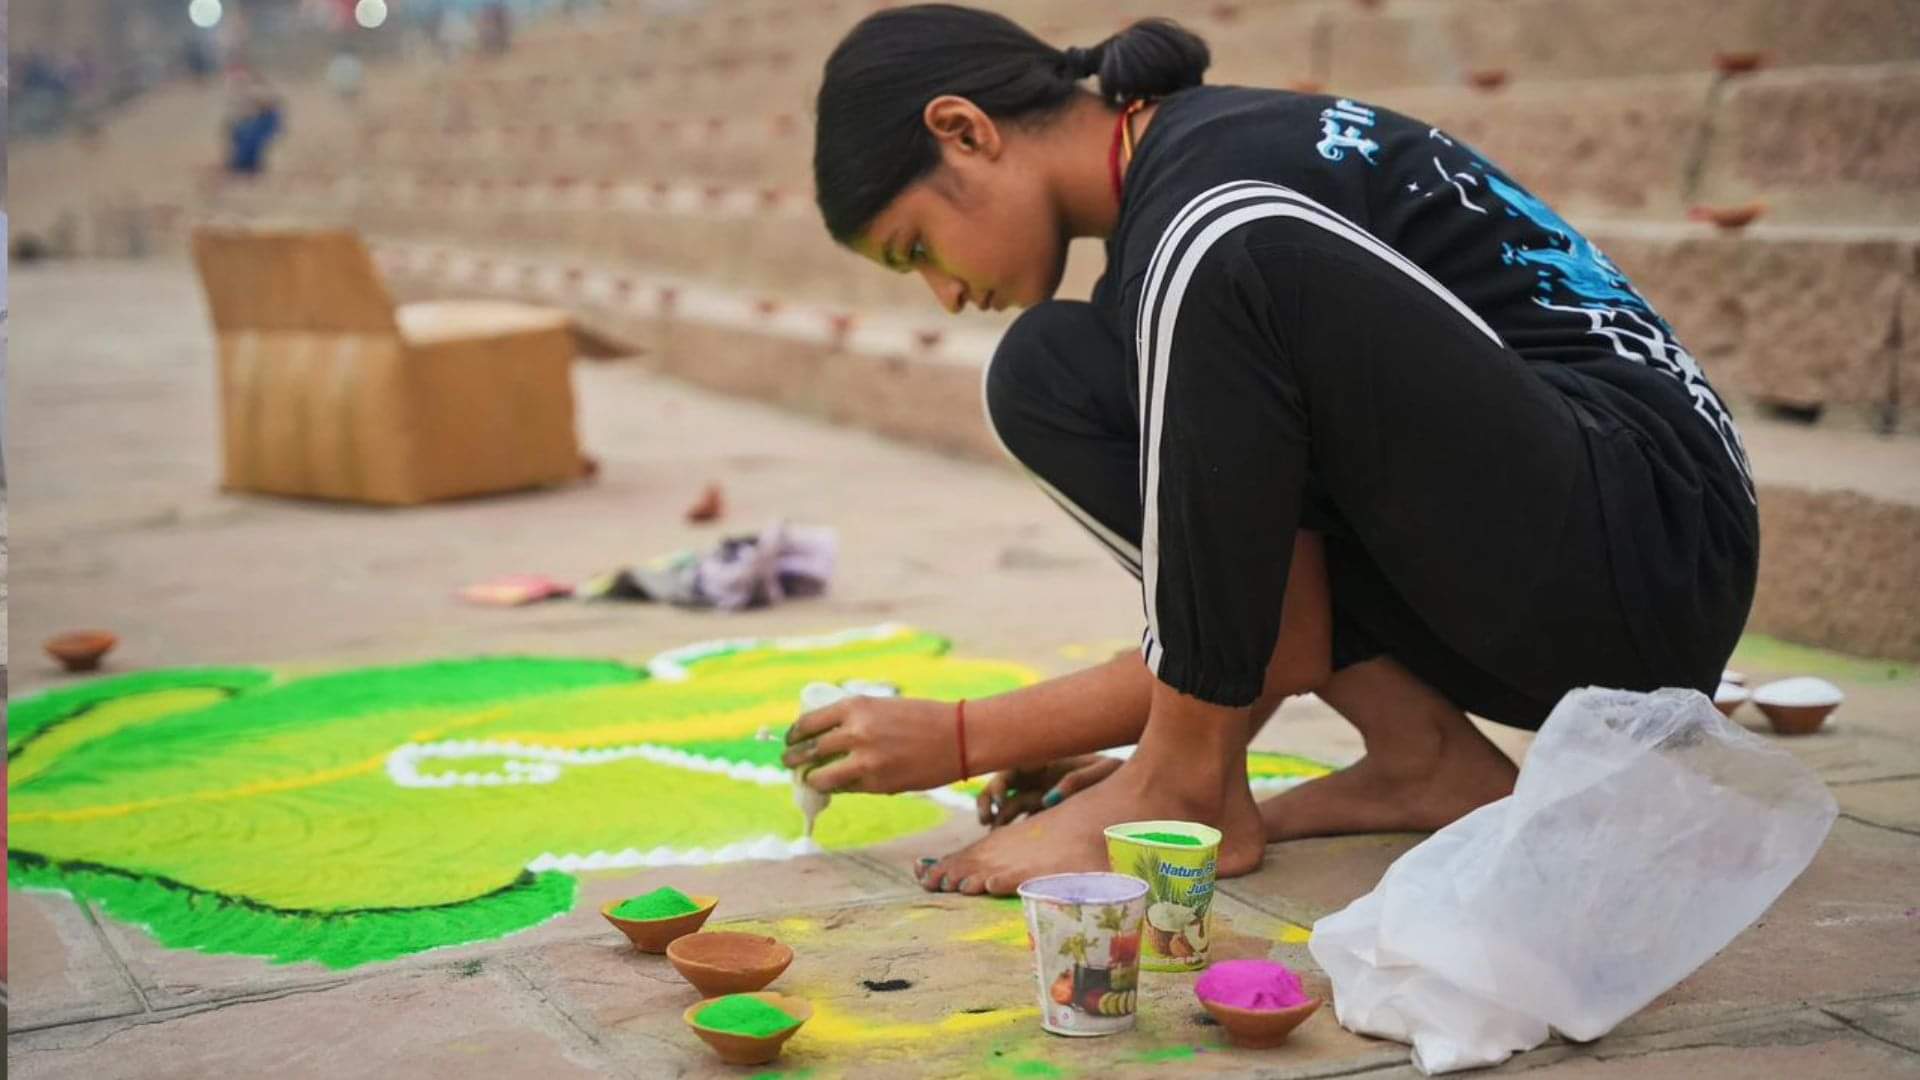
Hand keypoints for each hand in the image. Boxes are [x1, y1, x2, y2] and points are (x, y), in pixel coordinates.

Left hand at [780, 696, 964, 794]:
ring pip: (821, 776)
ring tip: (810, 779)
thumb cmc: (923, 718)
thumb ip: (855, 720)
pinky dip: (839, 787)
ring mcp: (865, 761)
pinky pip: (846, 788)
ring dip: (811, 779)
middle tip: (788, 762)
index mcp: (856, 707)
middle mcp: (856, 732)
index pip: (809, 722)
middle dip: (794, 758)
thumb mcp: (883, 707)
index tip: (791, 739)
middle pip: (809, 750)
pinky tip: (838, 785)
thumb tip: (825, 739)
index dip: (795, 734)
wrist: (959, 737)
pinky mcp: (877, 784)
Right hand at [975, 755, 1123, 826]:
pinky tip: (1006, 842)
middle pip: (1003, 784)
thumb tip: (1049, 800)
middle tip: (987, 819)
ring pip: (1008, 802)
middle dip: (989, 799)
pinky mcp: (1046, 812)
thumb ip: (1078, 779)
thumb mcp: (1104, 770)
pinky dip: (1011, 828)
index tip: (998, 798)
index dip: (1000, 781)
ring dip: (996, 816)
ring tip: (992, 832)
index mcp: (1048, 760)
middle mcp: (1039, 777)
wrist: (1135, 784)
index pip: (1014, 766)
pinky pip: (1022, 819)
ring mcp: (1041, 794)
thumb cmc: (1119, 772)